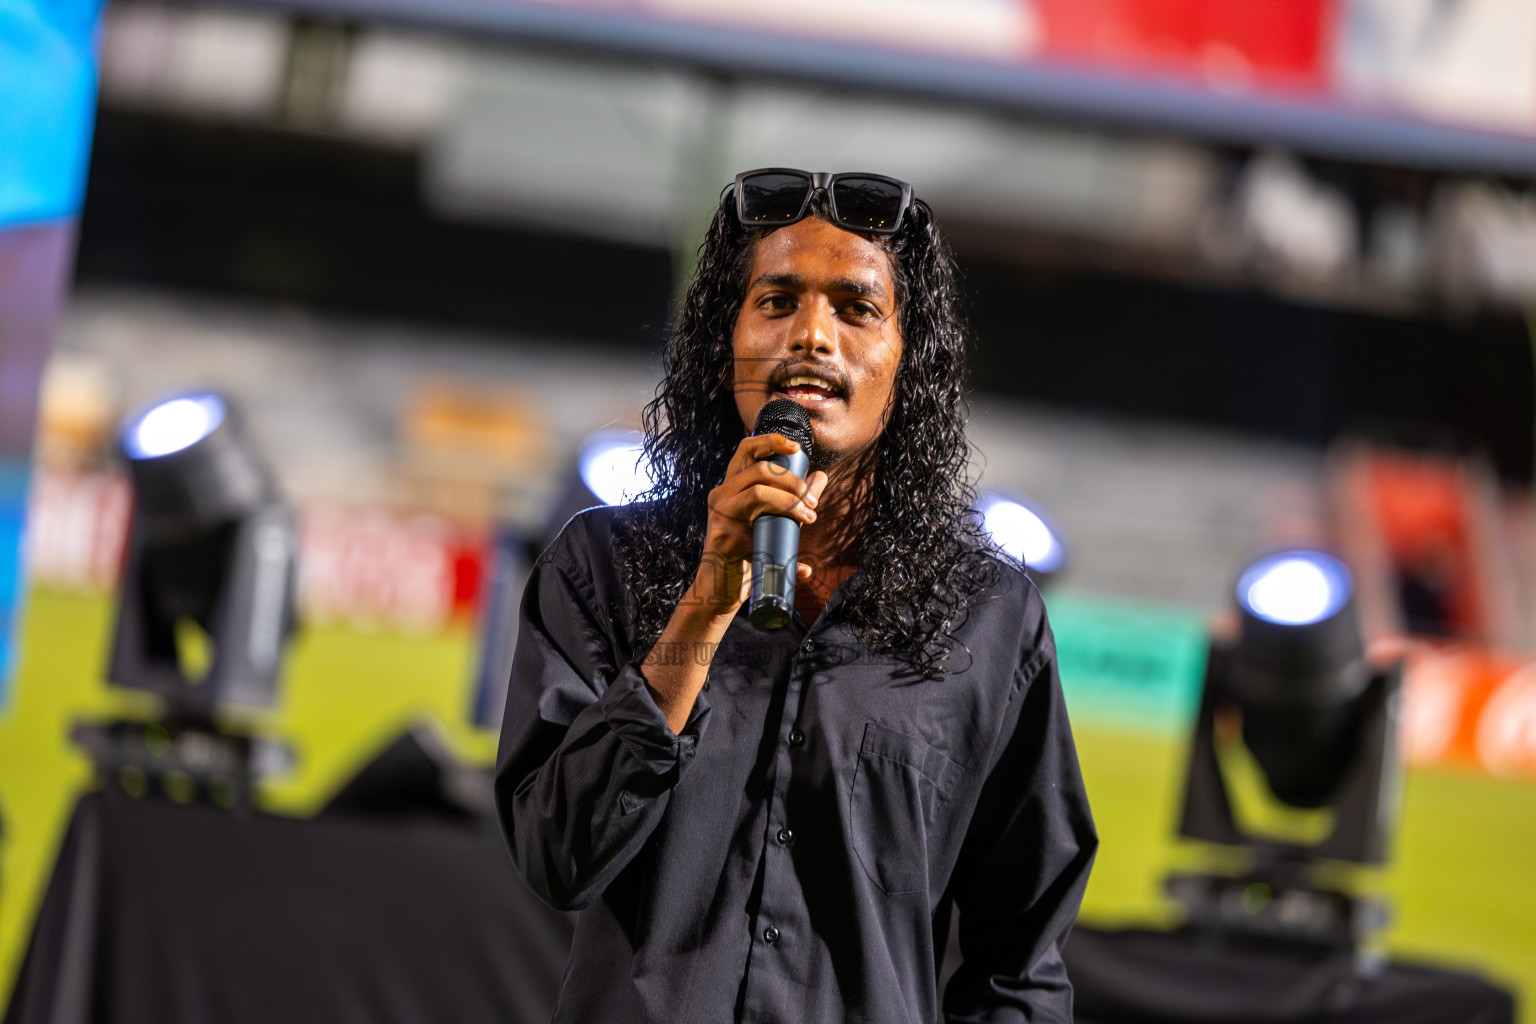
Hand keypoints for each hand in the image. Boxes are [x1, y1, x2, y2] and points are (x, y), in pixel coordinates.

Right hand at [688, 433, 828, 619]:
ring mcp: (720, 516)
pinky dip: (783, 546)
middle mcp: (721, 495)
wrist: (721, 589)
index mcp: (732, 486)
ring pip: (759, 492)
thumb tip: (821, 477)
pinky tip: (801, 566)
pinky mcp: (724, 538)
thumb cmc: (749, 552)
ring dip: (791, 503)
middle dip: (793, 482)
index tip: (797, 447)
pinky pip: (758, 531)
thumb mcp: (773, 520)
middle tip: (812, 504)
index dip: (770, 441)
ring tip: (808, 518)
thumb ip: (795, 498)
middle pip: (761, 469)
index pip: (746, 450)